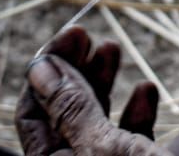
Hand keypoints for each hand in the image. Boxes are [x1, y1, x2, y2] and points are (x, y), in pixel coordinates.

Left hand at [17, 27, 164, 155]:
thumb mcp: (101, 143)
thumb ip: (72, 109)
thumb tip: (41, 68)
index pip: (32, 111)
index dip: (49, 68)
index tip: (72, 35)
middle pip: (63, 111)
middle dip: (75, 69)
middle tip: (86, 35)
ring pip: (95, 119)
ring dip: (104, 81)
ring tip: (112, 49)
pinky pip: (126, 136)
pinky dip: (135, 111)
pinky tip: (146, 90)